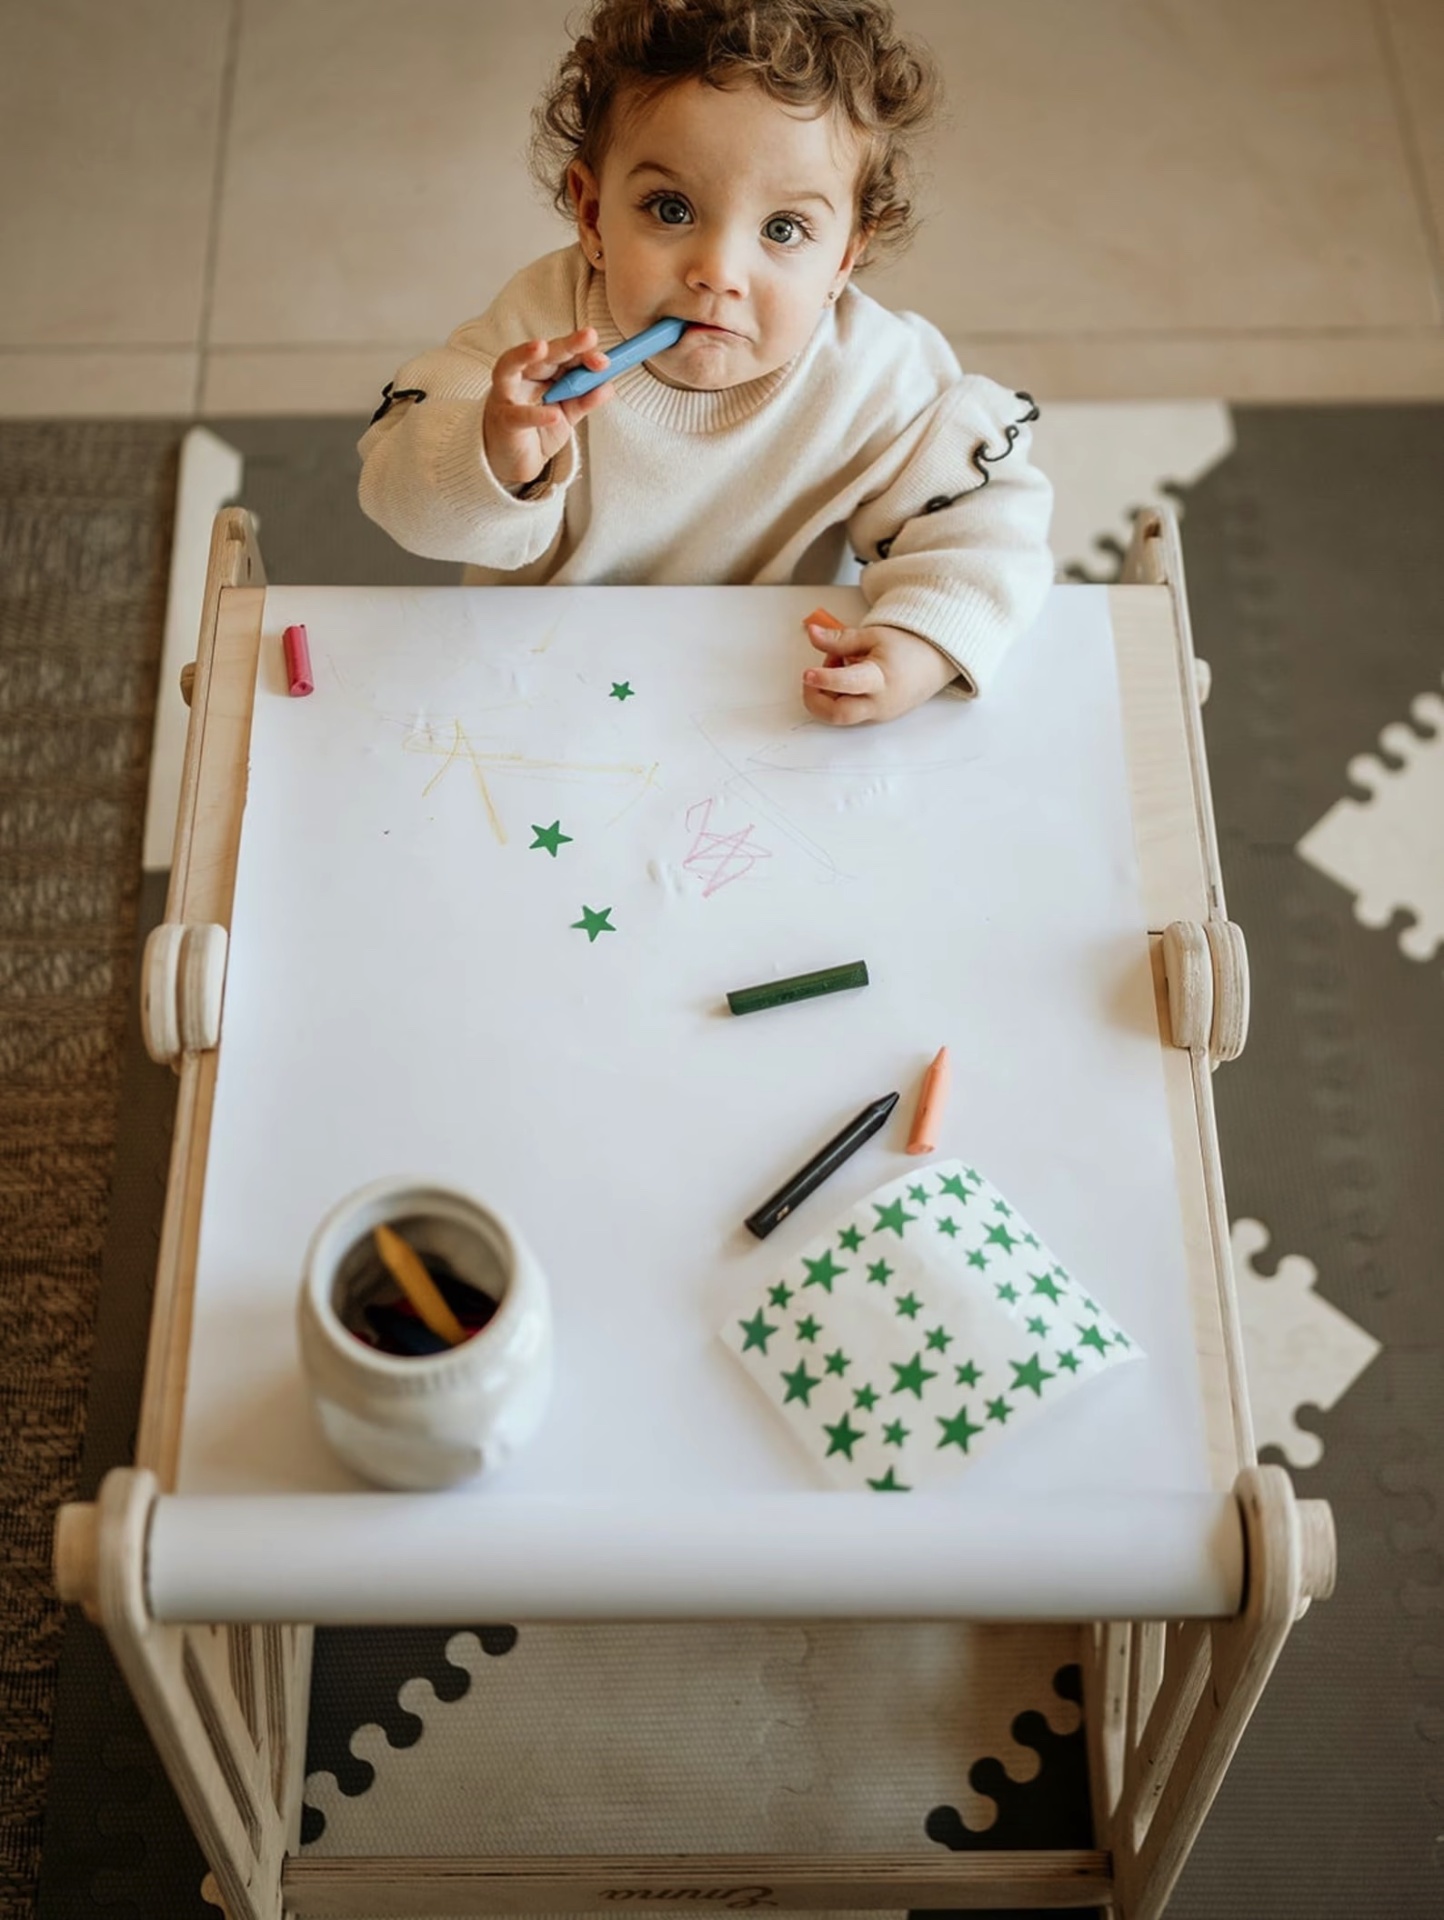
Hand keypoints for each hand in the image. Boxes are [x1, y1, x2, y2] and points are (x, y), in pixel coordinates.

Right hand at [483, 328, 614, 490]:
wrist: (514, 462)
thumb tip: (608, 385)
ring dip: (526, 355)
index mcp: (541, 372)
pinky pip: (518, 415)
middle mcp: (522, 377)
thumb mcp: (567, 413)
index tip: (604, 360)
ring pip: (512, 367)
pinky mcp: (503, 422)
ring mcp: (508, 396)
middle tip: (587, 337)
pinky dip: (535, 414)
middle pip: (543, 355)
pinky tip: (553, 414)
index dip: (582, 352)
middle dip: (566, 345)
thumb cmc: (537, 430)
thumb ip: (585, 399)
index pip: (563, 354)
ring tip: (541, 347)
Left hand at [801, 618, 959, 724]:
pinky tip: (847, 675)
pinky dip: (839, 696)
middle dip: (815, 698)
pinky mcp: (875, 717)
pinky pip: (849, 712)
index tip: (807, 673)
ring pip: (840, 714)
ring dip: (828, 693)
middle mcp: (879, 703)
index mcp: (881, 678)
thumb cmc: (906, 646)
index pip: (849, 684)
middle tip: (812, 676)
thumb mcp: (873, 635)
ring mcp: (877, 714)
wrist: (934, 662)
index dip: (824, 680)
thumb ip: (840, 639)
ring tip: (840, 664)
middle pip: (838, 714)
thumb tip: (811, 633)